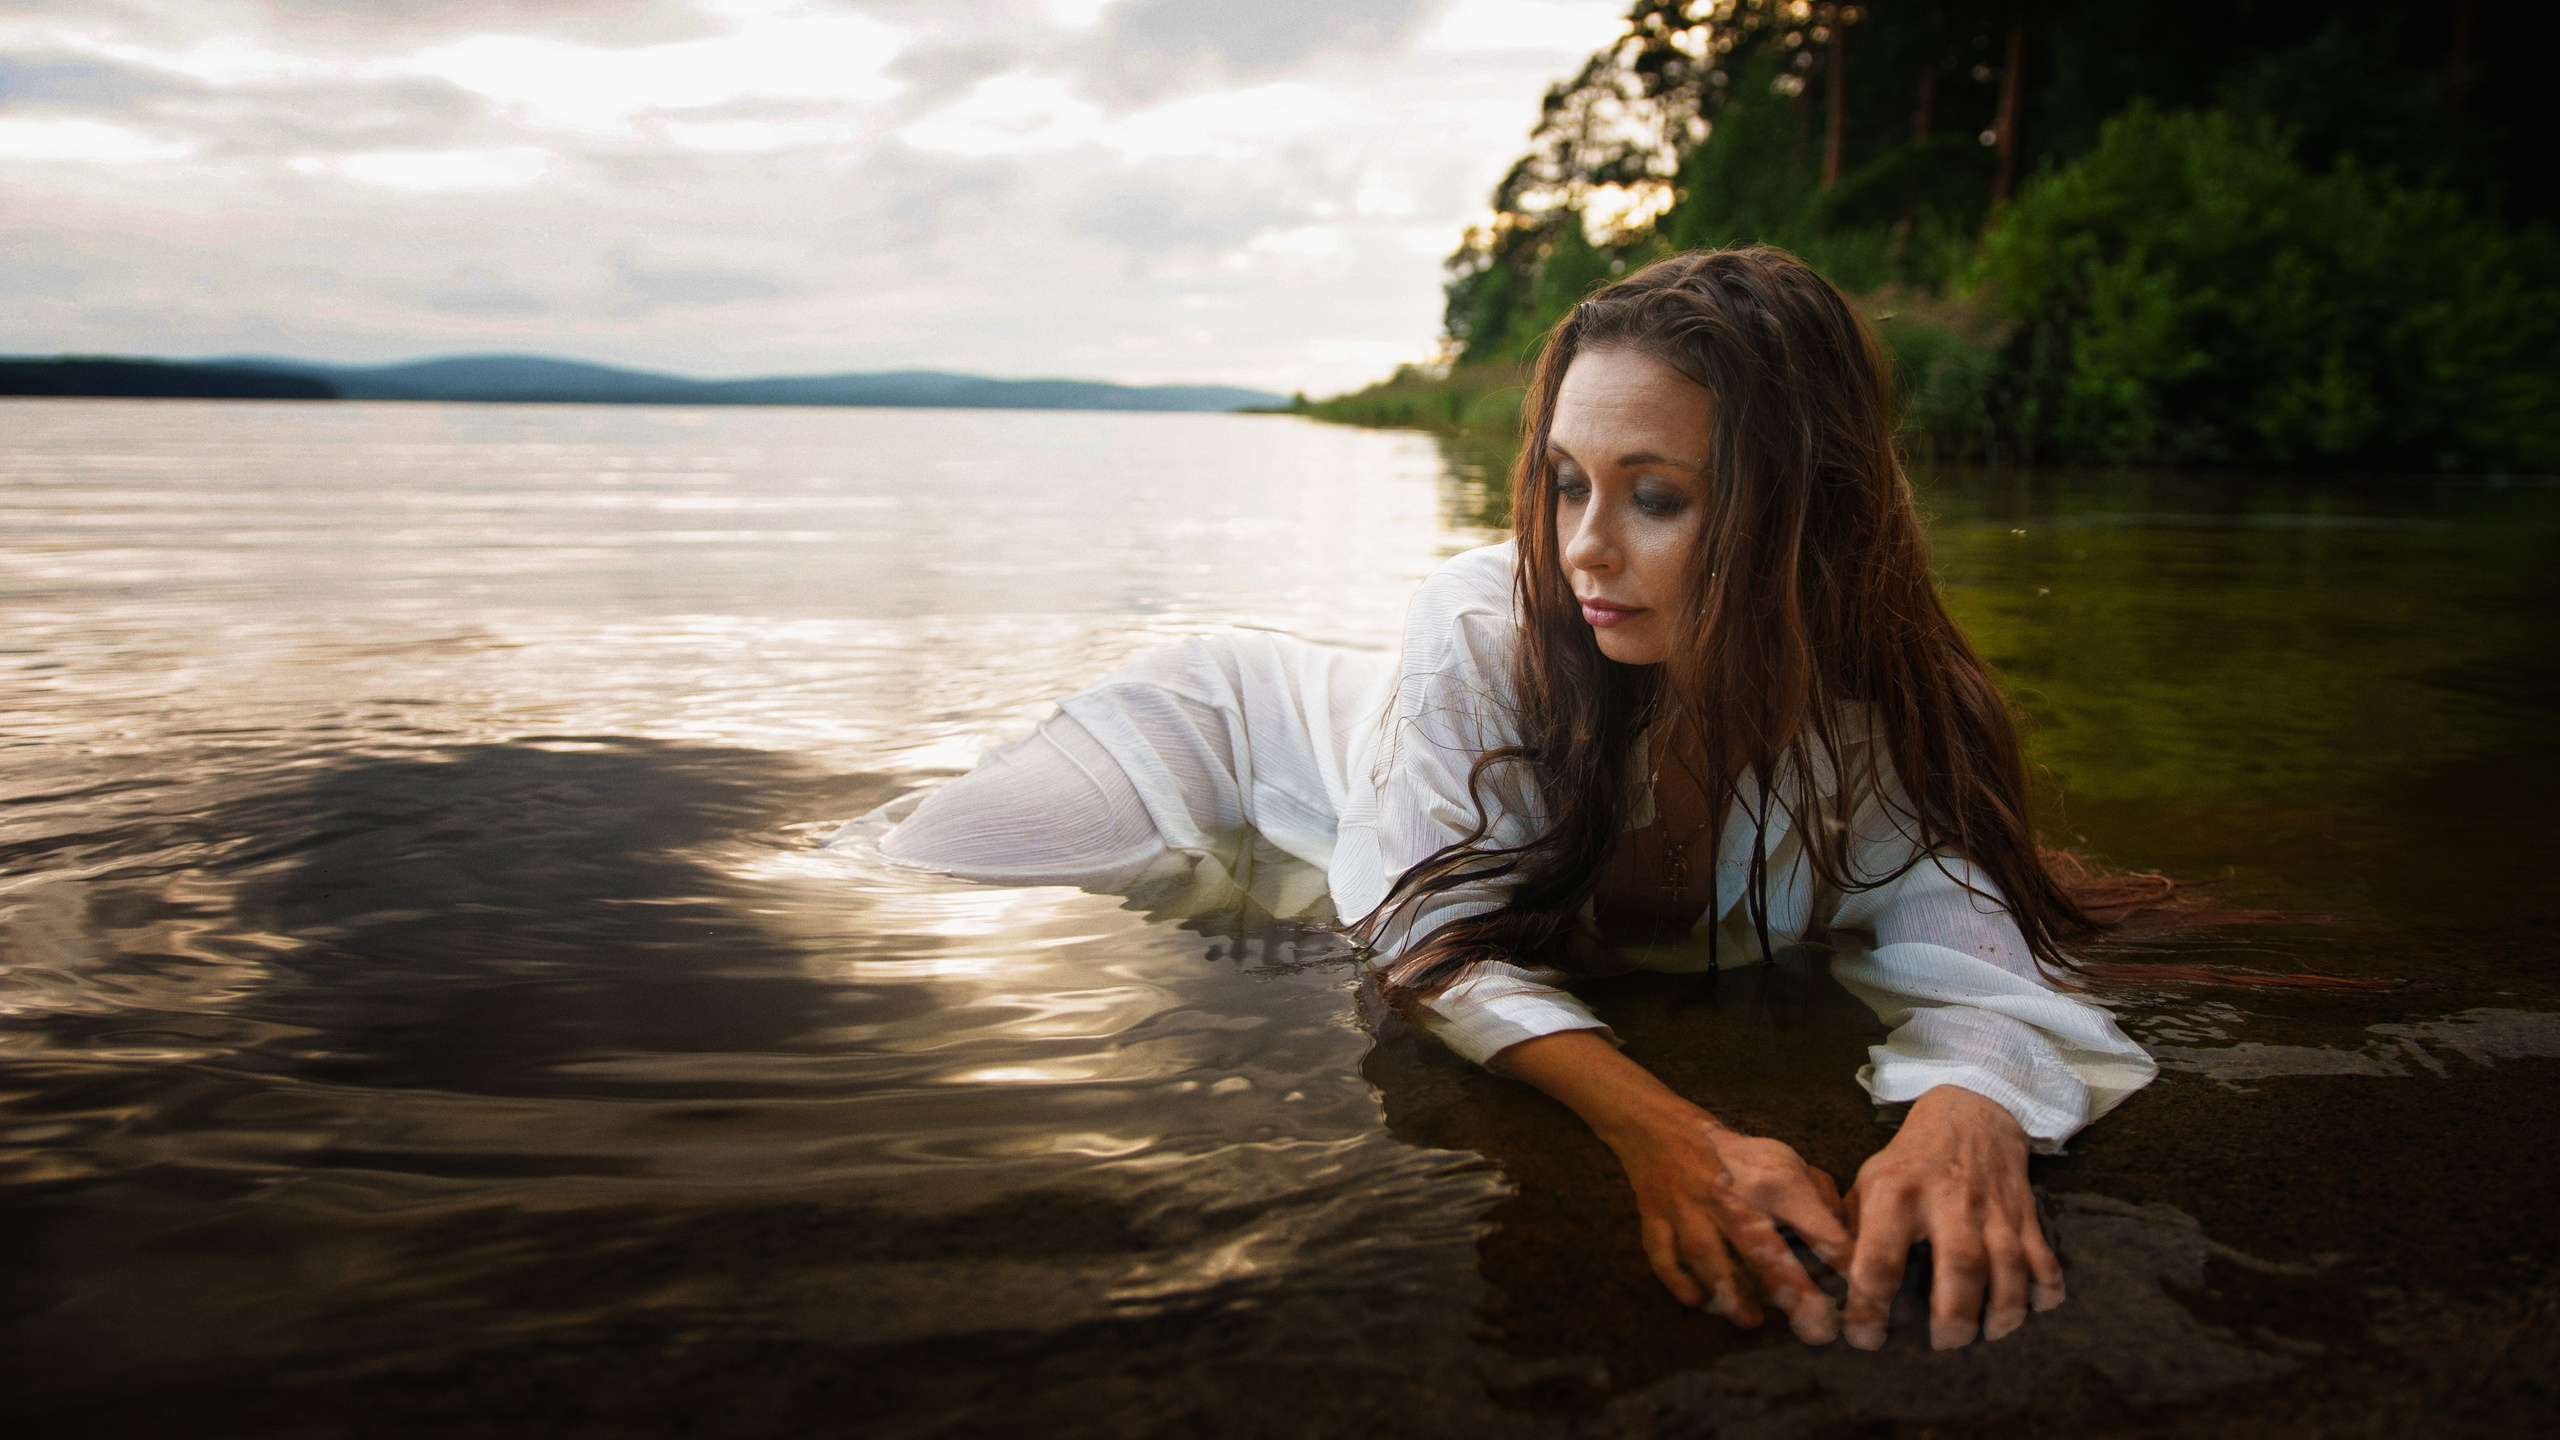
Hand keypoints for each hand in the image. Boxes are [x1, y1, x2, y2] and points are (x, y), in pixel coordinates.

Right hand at [1496, 1029, 1850, 1342]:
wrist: (1662, 1129)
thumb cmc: (1732, 1155)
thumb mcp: (1784, 1160)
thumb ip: (1818, 1196)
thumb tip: (1843, 1239)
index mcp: (1766, 1179)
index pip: (1810, 1221)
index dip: (1836, 1255)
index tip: (1857, 1286)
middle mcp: (1727, 1194)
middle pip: (1759, 1244)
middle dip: (1789, 1286)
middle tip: (1814, 1326)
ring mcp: (1686, 1207)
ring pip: (1705, 1254)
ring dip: (1729, 1290)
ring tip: (1752, 1320)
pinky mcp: (1655, 1219)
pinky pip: (1663, 1255)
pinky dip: (1679, 1281)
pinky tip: (1698, 1300)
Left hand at [1841, 1084, 2063, 1350]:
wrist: (1969, 1114)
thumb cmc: (1908, 1162)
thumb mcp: (1868, 1181)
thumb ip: (1854, 1232)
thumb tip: (1833, 1289)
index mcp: (1896, 1192)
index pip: (1879, 1257)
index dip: (1869, 1306)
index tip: (1865, 1338)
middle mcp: (1947, 1199)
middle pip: (1959, 1265)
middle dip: (1954, 1317)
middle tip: (1944, 1344)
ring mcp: (1992, 1208)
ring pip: (2008, 1267)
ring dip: (2002, 1312)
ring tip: (1985, 1334)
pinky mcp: (2026, 1215)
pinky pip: (2045, 1262)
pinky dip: (2043, 1293)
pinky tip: (2027, 1309)